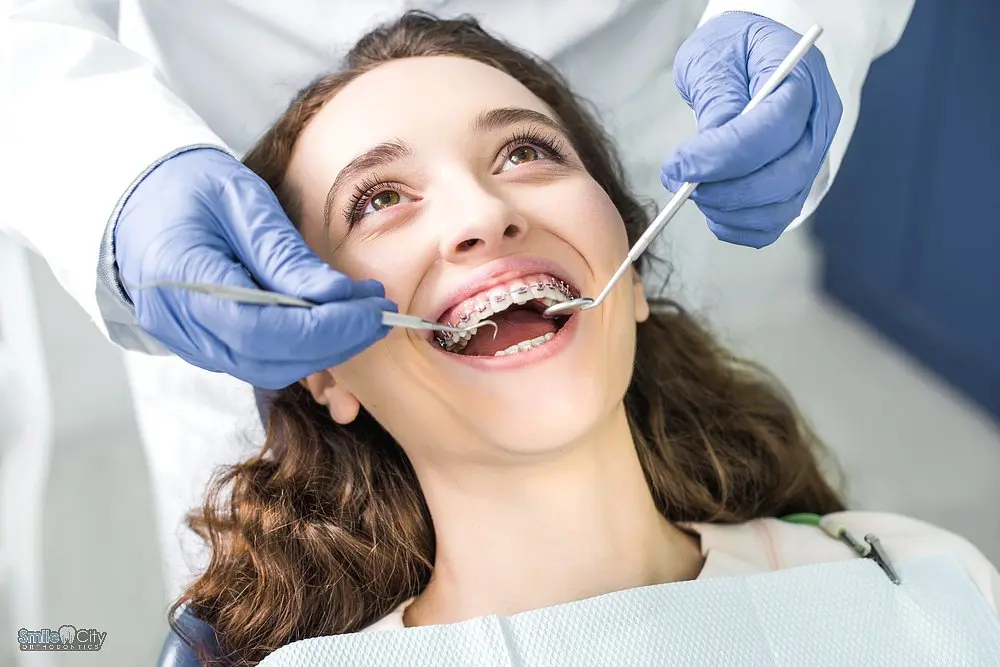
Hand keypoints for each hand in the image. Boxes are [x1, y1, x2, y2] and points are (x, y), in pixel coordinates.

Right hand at [115, 148, 394, 388]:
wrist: (137, 199)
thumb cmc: (187, 186)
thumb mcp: (240, 200)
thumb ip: (285, 255)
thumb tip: (340, 298)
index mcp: (177, 277)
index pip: (260, 328)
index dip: (326, 328)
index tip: (373, 308)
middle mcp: (177, 323)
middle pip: (269, 358)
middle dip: (337, 341)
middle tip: (381, 310)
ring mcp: (188, 342)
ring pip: (268, 367)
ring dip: (326, 349)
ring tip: (366, 312)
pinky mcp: (205, 346)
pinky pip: (261, 360)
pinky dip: (304, 348)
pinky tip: (335, 320)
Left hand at [662, 12, 842, 247]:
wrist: (748, 59)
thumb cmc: (733, 51)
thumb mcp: (716, 56)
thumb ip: (718, 99)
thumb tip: (709, 150)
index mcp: (805, 81)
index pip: (776, 128)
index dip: (725, 155)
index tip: (679, 166)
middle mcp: (818, 126)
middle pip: (786, 175)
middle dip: (727, 190)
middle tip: (682, 183)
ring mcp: (811, 160)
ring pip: (781, 206)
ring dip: (729, 211)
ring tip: (693, 190)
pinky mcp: (793, 186)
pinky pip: (771, 224)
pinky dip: (736, 226)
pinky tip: (711, 208)